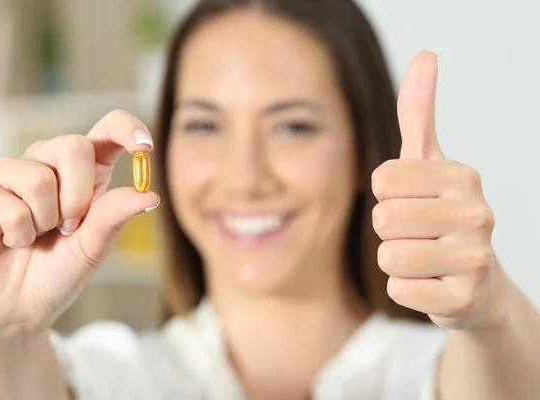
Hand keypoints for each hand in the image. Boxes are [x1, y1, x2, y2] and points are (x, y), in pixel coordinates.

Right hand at [0, 110, 158, 336]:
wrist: (19, 306)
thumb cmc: (59, 271)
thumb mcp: (94, 246)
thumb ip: (115, 216)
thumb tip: (149, 195)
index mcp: (85, 170)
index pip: (108, 128)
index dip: (126, 128)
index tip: (144, 147)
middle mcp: (48, 161)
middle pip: (74, 146)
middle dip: (79, 196)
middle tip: (69, 227)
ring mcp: (11, 172)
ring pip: (39, 179)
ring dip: (45, 221)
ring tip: (37, 236)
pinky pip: (9, 207)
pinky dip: (18, 235)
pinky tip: (12, 241)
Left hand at [371, 52, 503, 330]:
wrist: (475, 283)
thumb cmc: (441, 216)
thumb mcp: (428, 164)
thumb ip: (418, 114)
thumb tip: (424, 55)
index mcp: (463, 176)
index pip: (383, 179)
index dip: (387, 195)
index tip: (413, 202)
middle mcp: (477, 214)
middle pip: (384, 217)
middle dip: (390, 229)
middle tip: (418, 235)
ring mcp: (474, 259)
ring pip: (389, 255)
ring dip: (397, 260)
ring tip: (424, 259)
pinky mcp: (463, 300)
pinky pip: (398, 289)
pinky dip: (406, 289)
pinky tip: (431, 284)